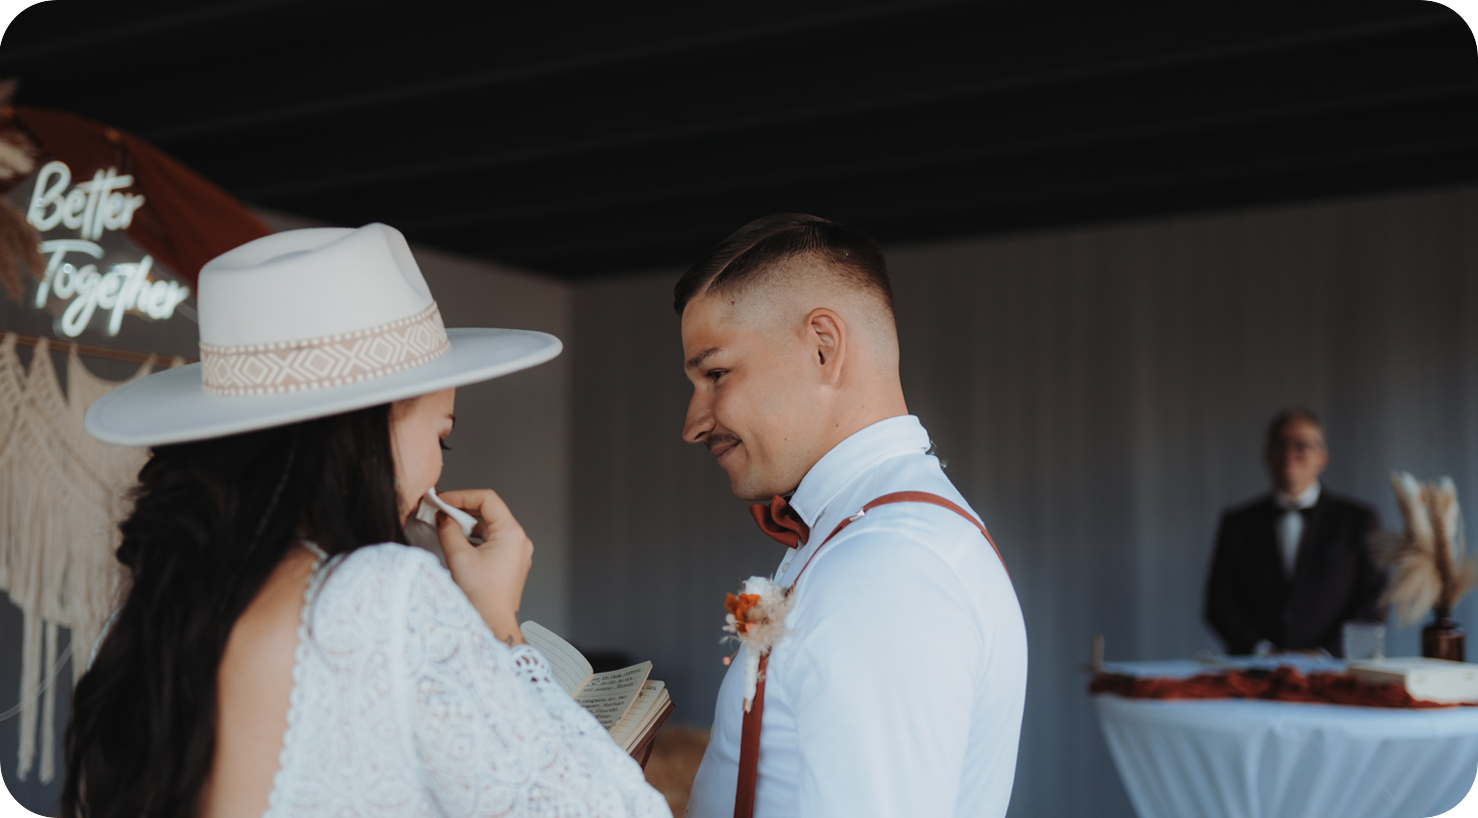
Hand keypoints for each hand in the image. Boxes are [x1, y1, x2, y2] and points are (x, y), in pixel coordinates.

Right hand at [435, 489, 531, 645]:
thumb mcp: (459, 558)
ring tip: (445, 526)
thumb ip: (448, 530)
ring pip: (490, 527)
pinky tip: (456, 542)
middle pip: (490, 512)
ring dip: (467, 524)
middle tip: (440, 511)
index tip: (443, 500)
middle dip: (463, 509)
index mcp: (512, 534)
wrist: (492, 626)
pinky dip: (474, 538)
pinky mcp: (510, 563)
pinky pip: (492, 541)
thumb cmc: (482, 598)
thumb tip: (443, 517)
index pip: (488, 500)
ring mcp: (516, 552)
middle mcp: (518, 541)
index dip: (462, 496)